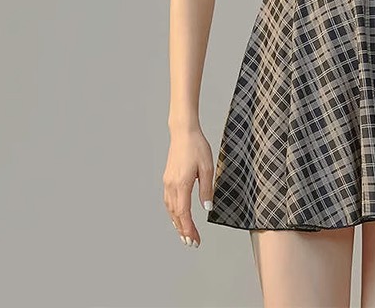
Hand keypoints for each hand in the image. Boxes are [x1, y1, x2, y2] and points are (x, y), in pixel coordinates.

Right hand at [163, 127, 214, 247]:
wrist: (183, 132)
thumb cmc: (197, 147)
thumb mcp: (207, 167)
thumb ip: (206, 189)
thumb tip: (207, 207)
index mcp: (181, 184)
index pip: (184, 214)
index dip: (189, 229)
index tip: (195, 240)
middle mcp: (171, 186)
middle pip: (176, 215)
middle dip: (183, 231)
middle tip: (191, 243)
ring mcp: (167, 183)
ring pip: (170, 210)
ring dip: (177, 223)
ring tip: (185, 234)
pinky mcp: (167, 179)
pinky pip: (168, 201)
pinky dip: (173, 213)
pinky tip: (177, 216)